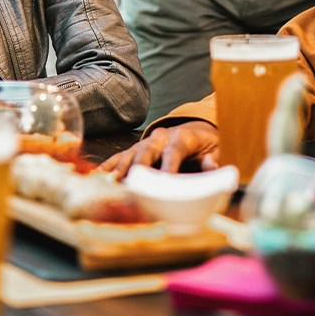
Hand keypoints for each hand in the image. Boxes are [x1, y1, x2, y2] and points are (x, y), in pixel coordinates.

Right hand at [99, 121, 219, 178]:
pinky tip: (97, 177)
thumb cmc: (206, 145)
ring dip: (120, 169)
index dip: (169, 166)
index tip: (164, 181)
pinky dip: (108, 167)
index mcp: (183, 136)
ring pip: (130, 154)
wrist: (196, 131)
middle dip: (139, 167)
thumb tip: (210, 165)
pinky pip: (119, 157)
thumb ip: (214, 160)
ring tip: (111, 184)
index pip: (174, 151)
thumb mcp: (217, 150)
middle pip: (147, 150)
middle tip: (132, 183)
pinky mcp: (135, 149)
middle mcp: (161, 137)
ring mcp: (145, 142)